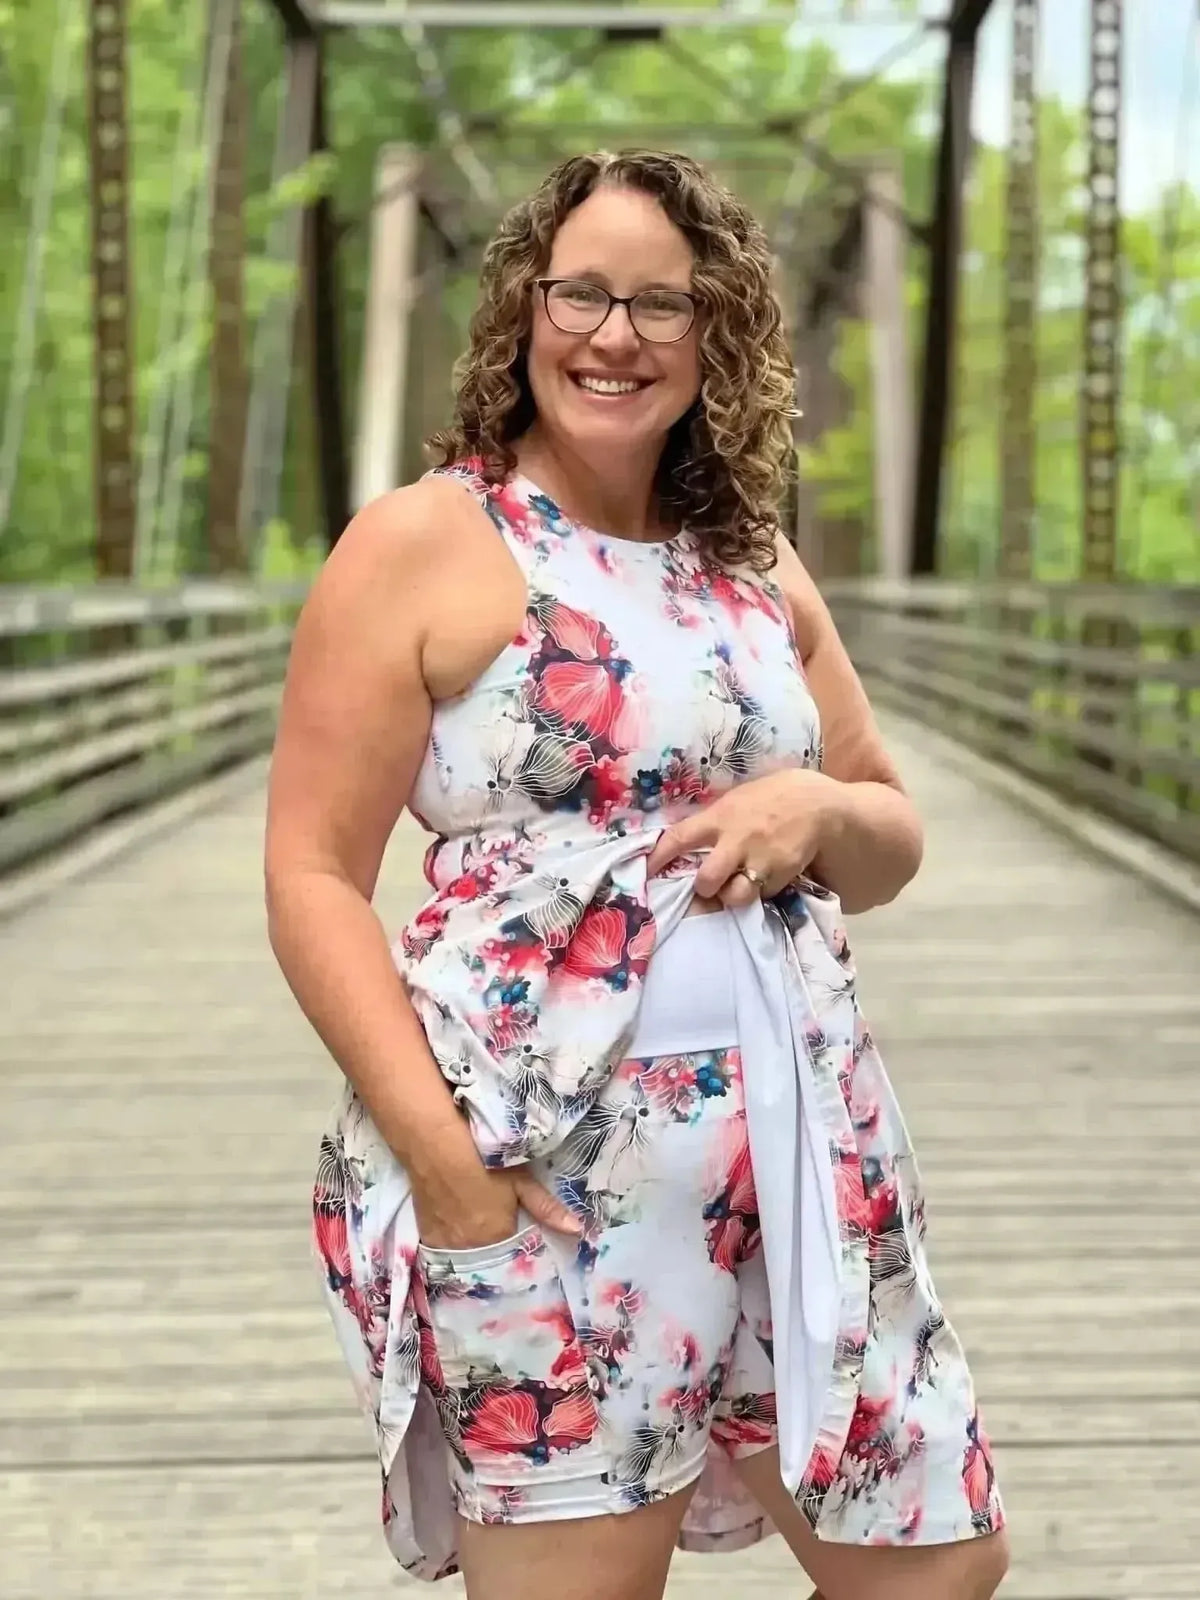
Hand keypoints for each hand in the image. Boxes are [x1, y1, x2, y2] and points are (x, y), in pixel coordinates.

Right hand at [412, 1155, 583, 1250]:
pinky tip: (455, 1237)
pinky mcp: (426, 1235)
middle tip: (502, 1244)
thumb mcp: (520, 1181)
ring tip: (479, 1242)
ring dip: (473, 1254)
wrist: (435, 1147)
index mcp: (498, 1238)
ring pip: (464, 1258)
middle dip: (497, 1258)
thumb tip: (578, 1230)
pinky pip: (443, 1253)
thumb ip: (547, 1209)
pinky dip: (451, 1248)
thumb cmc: (485, 1162)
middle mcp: (471, 1249)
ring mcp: (445, 1244)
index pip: (514, 1258)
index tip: (523, 1247)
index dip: (520, 1253)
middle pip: (488, 1262)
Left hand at [646, 767, 838, 905]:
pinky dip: (759, 892)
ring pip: (734, 896)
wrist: (817, 805)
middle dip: (703, 888)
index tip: (645, 872)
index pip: (679, 838)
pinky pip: (762, 895)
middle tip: (707, 885)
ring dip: (731, 896)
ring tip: (737, 887)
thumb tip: (690, 839)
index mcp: (720, 817)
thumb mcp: (738, 799)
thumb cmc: (773, 798)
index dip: (658, 857)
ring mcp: (760, 860)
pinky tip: (764, 879)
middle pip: (706, 880)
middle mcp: (736, 841)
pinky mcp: (781, 875)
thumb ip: (716, 820)